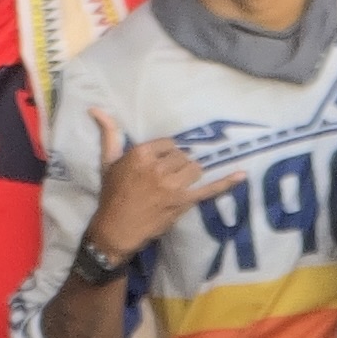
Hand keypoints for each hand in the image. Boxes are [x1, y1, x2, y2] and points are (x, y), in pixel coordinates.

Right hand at [85, 109, 240, 261]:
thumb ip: (109, 134)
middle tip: (166, 178)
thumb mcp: (108, 162)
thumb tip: (95, 108)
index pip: (169, 144)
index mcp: (141, 154)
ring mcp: (173, 186)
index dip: (166, 154)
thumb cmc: (111, 195)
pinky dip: (226, 182)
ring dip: (190, 174)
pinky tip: (241, 175)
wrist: (116, 229)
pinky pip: (209, 189)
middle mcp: (159, 167)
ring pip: (195, 168)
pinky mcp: (183, 202)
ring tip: (178, 184)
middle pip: (183, 156)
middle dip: (177, 165)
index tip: (159, 165)